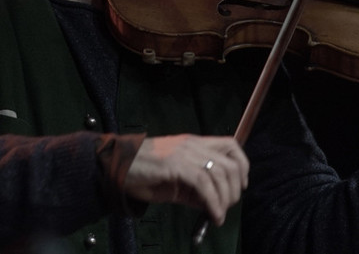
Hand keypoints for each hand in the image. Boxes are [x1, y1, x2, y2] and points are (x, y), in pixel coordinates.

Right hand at [123, 134, 248, 225]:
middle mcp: (193, 145)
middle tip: (228, 205)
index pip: (230, 144)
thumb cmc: (143, 173)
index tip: (241, 185)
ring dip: (225, 199)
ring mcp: (184, 153)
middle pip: (231, 162)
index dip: (242, 165)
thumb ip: (195, 188)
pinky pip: (204, 184)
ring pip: (220, 173)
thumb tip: (214, 203)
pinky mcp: (175, 165)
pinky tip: (213, 215)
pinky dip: (213, 203)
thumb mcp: (175, 179)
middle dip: (235, 188)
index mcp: (194, 143)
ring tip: (219, 214)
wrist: (115, 166)